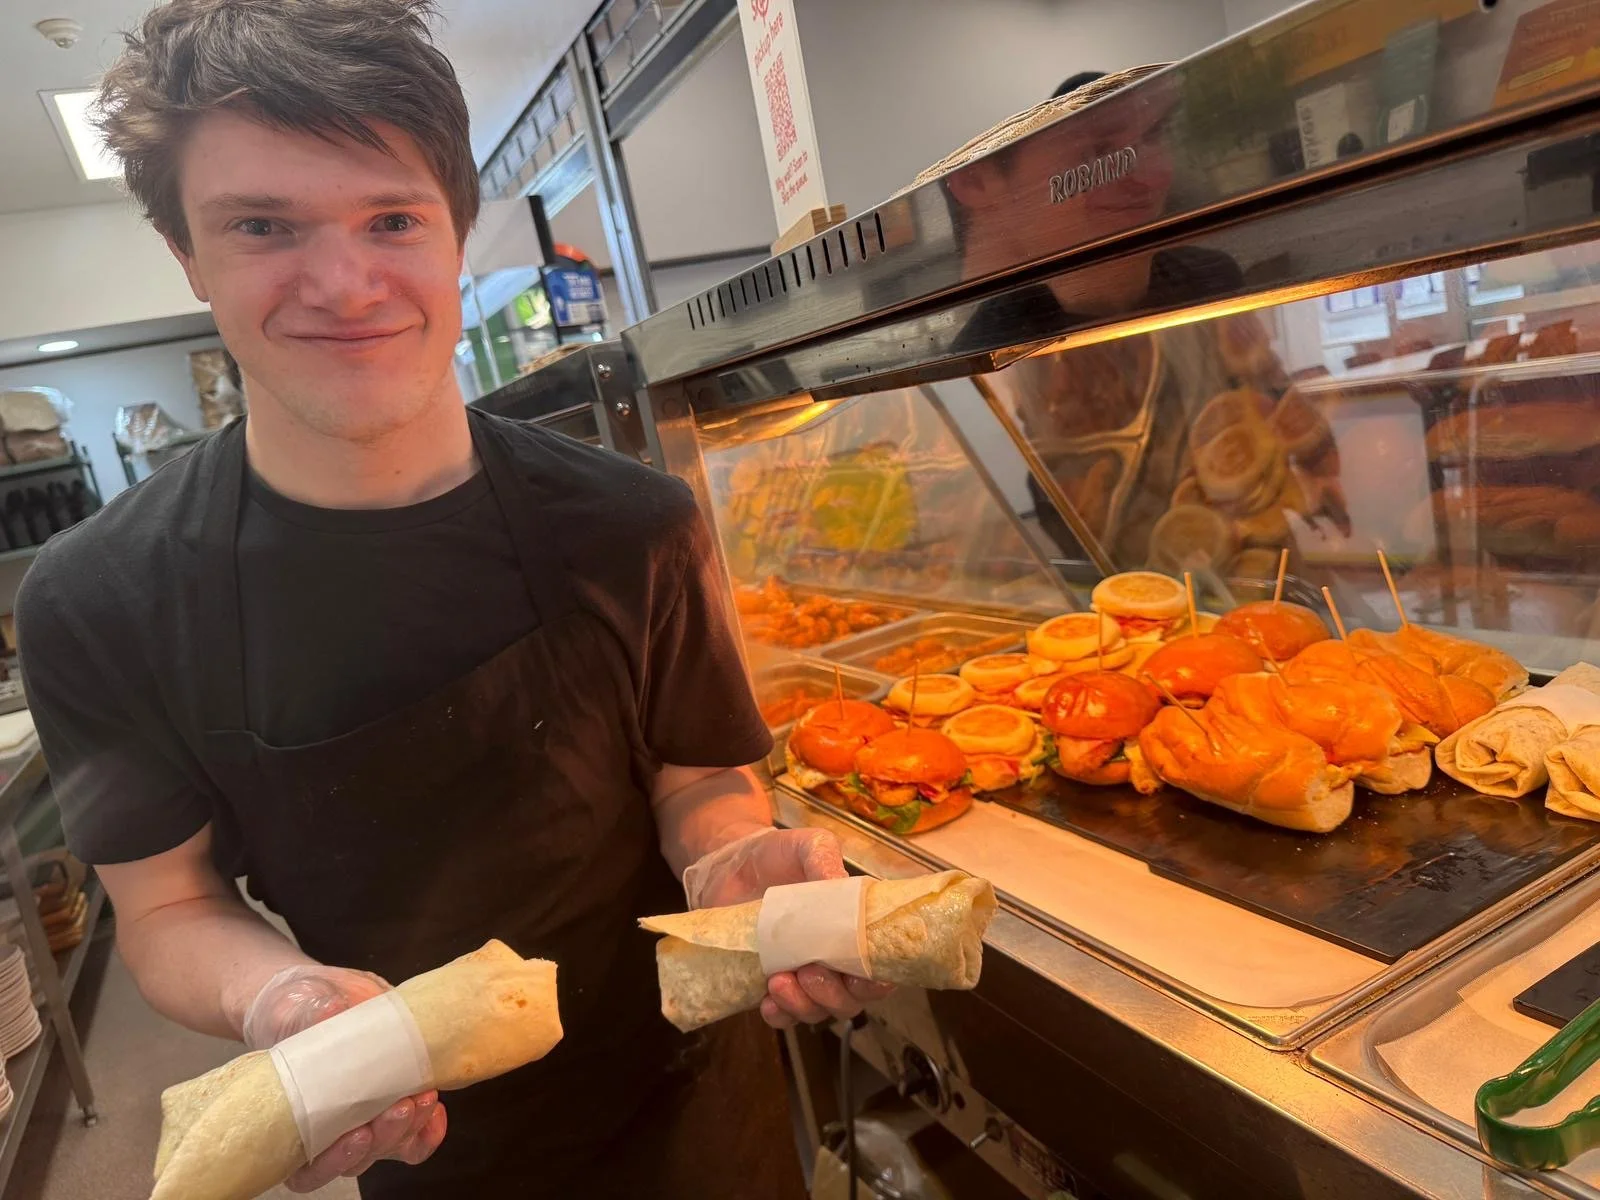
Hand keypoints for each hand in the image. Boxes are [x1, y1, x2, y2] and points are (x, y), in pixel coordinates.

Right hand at [243, 965, 447, 1189]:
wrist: (326, 996)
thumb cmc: (294, 1013)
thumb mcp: (291, 1010)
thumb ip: (306, 1016)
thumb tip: (330, 1011)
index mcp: (293, 1123)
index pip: (306, 1169)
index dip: (332, 1162)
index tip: (357, 1133)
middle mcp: (329, 1133)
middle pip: (357, 1160)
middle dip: (384, 1138)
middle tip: (401, 1107)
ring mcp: (365, 1121)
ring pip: (389, 1147)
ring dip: (410, 1128)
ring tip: (424, 1097)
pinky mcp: (393, 1105)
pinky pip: (414, 1137)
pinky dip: (429, 1129)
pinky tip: (436, 1108)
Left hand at [682, 828, 893, 1029]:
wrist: (731, 866)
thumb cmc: (779, 855)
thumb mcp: (808, 845)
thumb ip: (824, 859)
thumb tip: (838, 884)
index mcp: (854, 929)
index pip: (879, 970)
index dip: (874, 982)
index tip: (856, 975)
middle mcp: (834, 960)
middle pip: (850, 1000)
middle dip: (833, 995)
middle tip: (810, 971)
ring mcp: (802, 976)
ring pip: (817, 1011)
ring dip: (804, 1005)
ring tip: (780, 981)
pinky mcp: (771, 985)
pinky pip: (783, 1016)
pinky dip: (779, 1015)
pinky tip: (767, 1002)